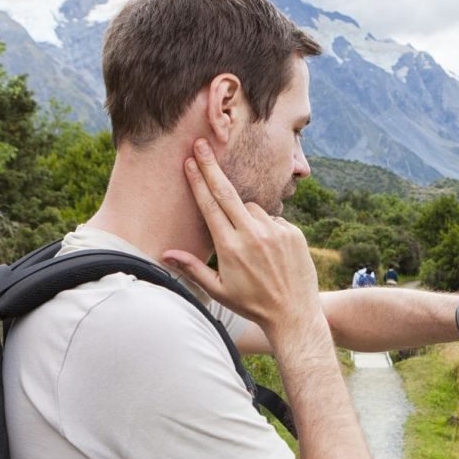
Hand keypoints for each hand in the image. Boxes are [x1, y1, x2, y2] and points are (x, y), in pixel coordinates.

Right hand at [160, 140, 320, 335]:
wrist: (294, 314)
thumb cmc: (252, 305)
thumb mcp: (219, 291)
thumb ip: (192, 269)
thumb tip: (164, 254)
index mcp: (230, 248)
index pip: (210, 205)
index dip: (198, 181)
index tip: (189, 161)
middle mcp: (253, 235)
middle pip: (227, 192)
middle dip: (211, 166)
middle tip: (201, 143)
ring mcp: (276, 232)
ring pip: (252, 207)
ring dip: (245, 215)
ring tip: (250, 246)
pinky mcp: (294, 233)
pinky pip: (273, 219)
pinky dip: (267, 227)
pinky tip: (269, 251)